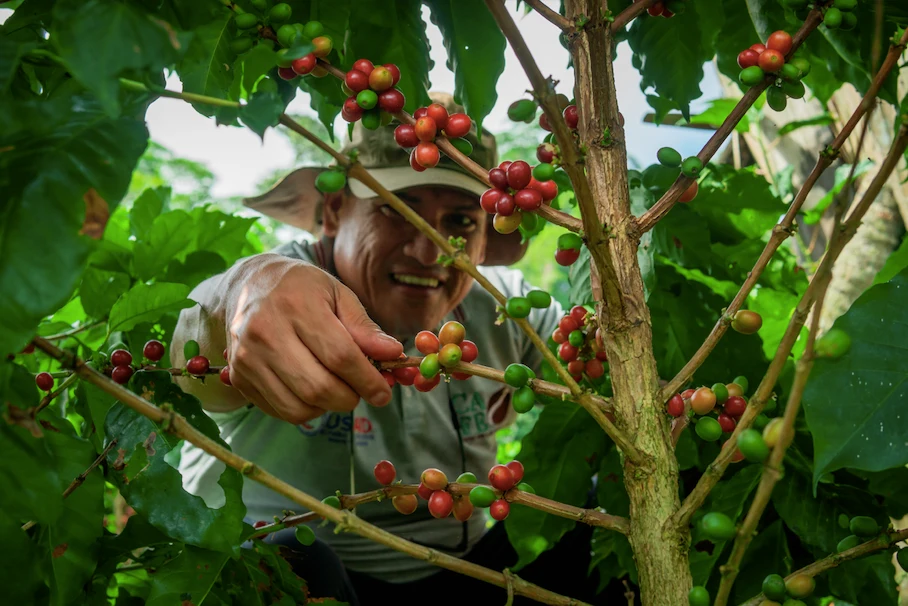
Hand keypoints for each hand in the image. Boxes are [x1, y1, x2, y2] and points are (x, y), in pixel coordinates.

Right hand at [224, 256, 402, 423]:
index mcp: (296, 305)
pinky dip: (305, 409)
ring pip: (298, 407)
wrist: (248, 284)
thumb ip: (364, 327)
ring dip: (328, 407)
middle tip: (361, 392)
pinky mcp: (239, 377)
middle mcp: (265, 333)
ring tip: (336, 388)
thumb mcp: (337, 294)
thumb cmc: (301, 288)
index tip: (384, 391)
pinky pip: (280, 410)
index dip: (367, 380)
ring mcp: (247, 358)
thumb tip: (392, 354)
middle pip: (318, 387)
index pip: (339, 355)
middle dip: (349, 398)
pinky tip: (312, 389)